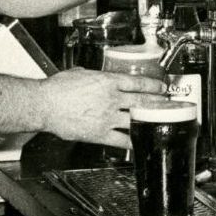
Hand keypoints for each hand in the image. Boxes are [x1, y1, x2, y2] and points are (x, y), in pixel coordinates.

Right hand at [37, 69, 168, 148]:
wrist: (43, 105)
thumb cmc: (56, 89)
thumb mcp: (79, 73)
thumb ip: (92, 76)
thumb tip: (95, 76)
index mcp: (108, 82)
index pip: (138, 83)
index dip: (154, 86)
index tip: (162, 88)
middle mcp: (111, 99)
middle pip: (143, 101)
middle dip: (161, 103)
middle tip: (172, 104)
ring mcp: (107, 117)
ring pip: (136, 119)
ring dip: (151, 120)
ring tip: (162, 122)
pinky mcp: (99, 133)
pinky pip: (121, 140)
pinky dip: (133, 142)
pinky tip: (141, 142)